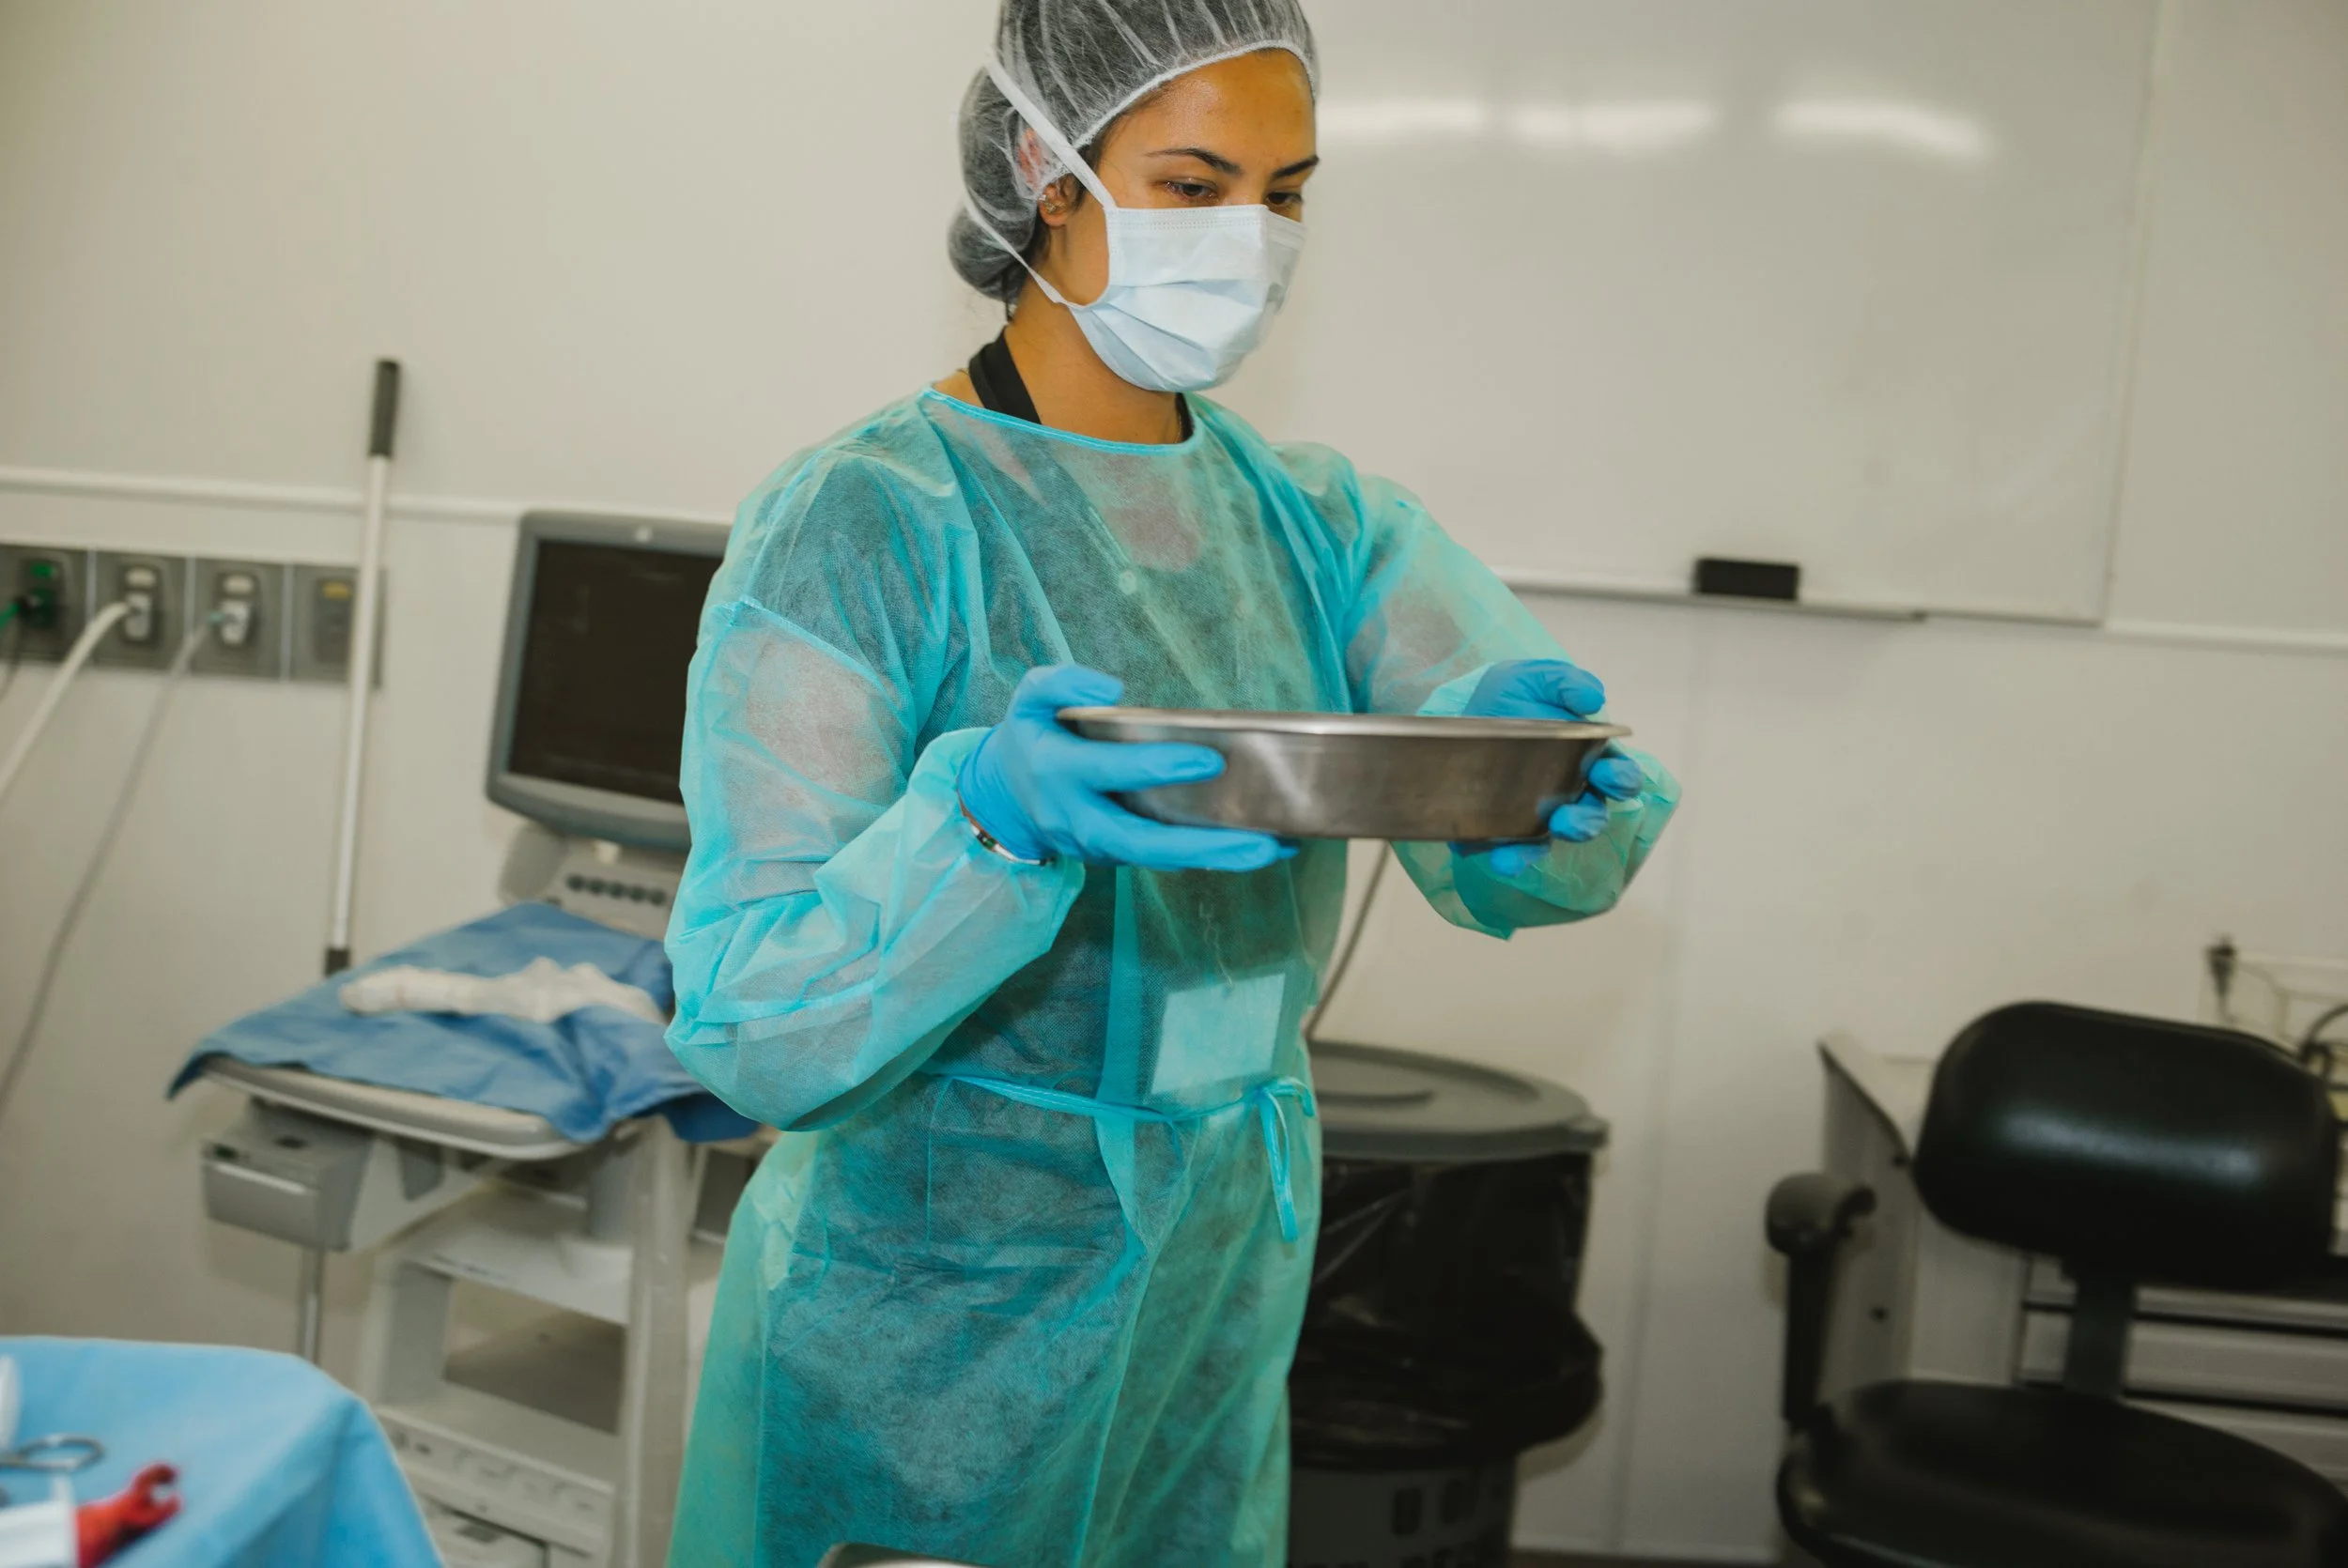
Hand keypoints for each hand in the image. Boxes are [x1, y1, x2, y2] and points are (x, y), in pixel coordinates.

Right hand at [958, 665, 1293, 872]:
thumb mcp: (1029, 699)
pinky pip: (1162, 860)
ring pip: (1157, 860)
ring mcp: (1097, 846)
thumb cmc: (1031, 739)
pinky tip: (1258, 846)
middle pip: (1141, 841)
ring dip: (1216, 859)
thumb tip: (1112, 690)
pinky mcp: (1115, 858)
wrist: (1005, 801)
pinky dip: (1209, 857)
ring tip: (1272, 849)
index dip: (1157, 767)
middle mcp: (1078, 818)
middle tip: (1259, 840)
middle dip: (1200, 844)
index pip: (1109, 772)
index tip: (1210, 758)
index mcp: (1057, 772)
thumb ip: (1063, 683)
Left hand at [1457, 658, 1645, 874]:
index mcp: (1590, 758)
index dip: (1622, 780)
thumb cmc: (1513, 694)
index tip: (1609, 774)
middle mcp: (1571, 792)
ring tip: (1534, 842)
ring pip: (1555, 839)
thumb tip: (1593, 700)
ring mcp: (1539, 814)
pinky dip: (1511, 859)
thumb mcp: (1537, 677)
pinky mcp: (1505, 829)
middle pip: (1592, 816)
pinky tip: (1499, 858)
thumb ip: (1567, 682)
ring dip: (1545, 846)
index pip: (1620, 777)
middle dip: (1585, 821)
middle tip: (1568, 818)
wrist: (1460, 708)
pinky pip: (1513, 851)